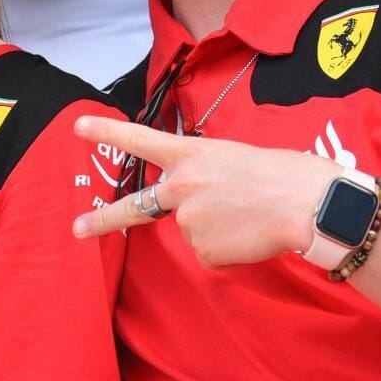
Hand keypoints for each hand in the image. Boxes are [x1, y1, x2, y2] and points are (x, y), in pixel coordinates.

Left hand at [71, 115, 340, 267]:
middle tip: (76, 228)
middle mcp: (181, 186)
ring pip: (194, 232)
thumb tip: (200, 207)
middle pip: (135, 207)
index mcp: (192, 155)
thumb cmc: (282, 173)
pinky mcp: (201, 250)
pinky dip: (229, 250)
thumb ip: (204, 175)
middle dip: (102, 219)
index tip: (77, 126)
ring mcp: (187, 221)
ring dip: (217, 230)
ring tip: (249, 216)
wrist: (304, 203)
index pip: (141, 139)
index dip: (107, 131)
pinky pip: (211, 254)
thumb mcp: (234, 158)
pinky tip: (248, 235)